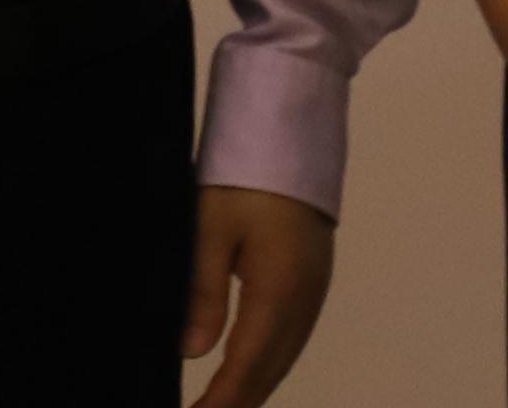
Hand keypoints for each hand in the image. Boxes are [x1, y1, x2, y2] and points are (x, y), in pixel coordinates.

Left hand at [180, 183, 334, 407]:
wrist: (292, 128)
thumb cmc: (246, 171)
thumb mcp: (208, 226)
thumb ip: (202, 293)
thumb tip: (192, 353)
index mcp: (278, 291)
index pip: (245, 368)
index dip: (220, 404)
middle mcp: (304, 300)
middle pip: (270, 373)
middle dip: (237, 404)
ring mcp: (314, 290)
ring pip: (283, 359)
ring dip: (253, 388)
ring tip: (221, 405)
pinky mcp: (314, 279)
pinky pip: (292, 339)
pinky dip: (267, 365)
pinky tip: (249, 371)